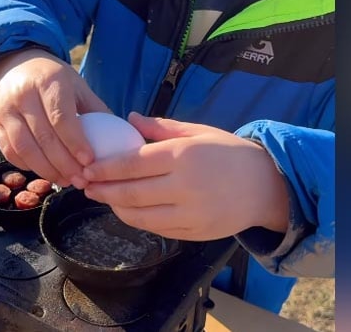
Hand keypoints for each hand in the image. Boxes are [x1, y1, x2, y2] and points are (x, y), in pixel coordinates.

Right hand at [0, 48, 111, 187]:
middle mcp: (23, 95)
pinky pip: (10, 151)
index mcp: (48, 82)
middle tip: (81, 181)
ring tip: (65, 181)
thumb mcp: (76, 84)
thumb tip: (121, 136)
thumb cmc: (54, 79)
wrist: (16, 65)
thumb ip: (96, 109)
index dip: (75, 142)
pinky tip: (46, 173)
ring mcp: (6, 110)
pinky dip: (28, 166)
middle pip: (43, 137)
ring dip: (46, 170)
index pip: (61, 117)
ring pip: (23, 148)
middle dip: (63, 164)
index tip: (89, 162)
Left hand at [81, 113, 290, 240]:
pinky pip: (156, 229)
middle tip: (85, 185)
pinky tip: (127, 210)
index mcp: (183, 156)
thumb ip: (161, 128)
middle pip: (131, 193)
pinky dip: (137, 220)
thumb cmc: (229, 153)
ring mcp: (189, 214)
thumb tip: (129, 117)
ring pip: (140, 216)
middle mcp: (184, 187)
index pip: (133, 163)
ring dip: (116, 207)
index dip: (105, 168)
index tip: (87, 167)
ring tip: (102, 197)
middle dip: (103, 190)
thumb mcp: (198, 132)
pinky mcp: (194, 233)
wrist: (266, 186)